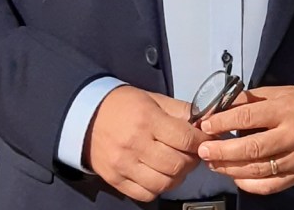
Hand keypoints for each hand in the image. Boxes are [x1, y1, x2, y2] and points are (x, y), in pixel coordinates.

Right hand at [86, 86, 206, 200]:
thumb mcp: (153, 99)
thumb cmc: (123, 105)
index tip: (205, 140)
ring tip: (178, 165)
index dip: (201, 141)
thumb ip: (180, 110)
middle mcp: (135, 144)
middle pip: (177, 164)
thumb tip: (204, 120)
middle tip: (193, 153)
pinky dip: (159, 188)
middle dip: (192, 160)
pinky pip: (146, 194)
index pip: (185, 139)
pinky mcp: (116, 180)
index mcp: (147, 119)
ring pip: (164, 183)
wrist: (87, 116)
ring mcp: (124, 165)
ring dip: (178, 176)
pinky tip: (160, 175)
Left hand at [196, 86, 293, 194]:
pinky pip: (270, 185)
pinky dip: (249, 184)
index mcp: (286, 109)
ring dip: (230, 168)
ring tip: (213, 163)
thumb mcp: (274, 93)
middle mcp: (293, 135)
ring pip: (258, 169)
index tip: (206, 125)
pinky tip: (234, 177)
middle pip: (252, 148)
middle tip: (203, 150)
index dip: (224, 122)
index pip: (249, 117)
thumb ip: (248, 100)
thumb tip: (218, 109)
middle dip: (223, 151)